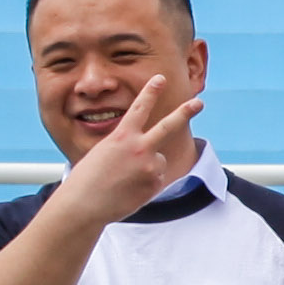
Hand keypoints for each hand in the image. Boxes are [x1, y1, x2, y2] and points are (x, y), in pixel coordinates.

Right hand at [67, 63, 208, 222]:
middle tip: (199, 102)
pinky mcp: (156, 184)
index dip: (150, 92)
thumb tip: (150, 155)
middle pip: (168, 126)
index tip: (160, 79)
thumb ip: (127, 147)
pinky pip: (156, 178)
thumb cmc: (88, 179)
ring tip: (124, 179)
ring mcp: (150, 166)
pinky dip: (146, 183)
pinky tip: (129, 190)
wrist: (84, 205)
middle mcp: (139, 148)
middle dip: (184, 112)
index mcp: (121, 136)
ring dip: (147, 168)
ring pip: (158, 161)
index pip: (139, 109)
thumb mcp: (104, 153)